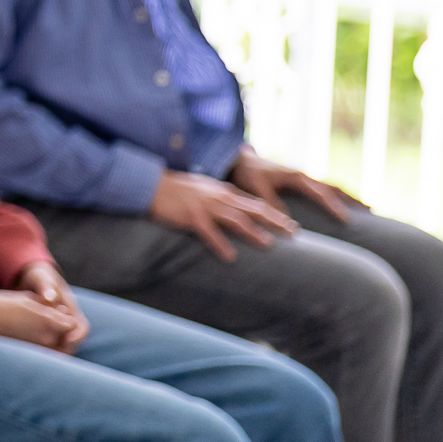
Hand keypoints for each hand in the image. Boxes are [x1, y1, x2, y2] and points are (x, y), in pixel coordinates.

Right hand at [0, 291, 81, 349]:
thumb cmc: (2, 304)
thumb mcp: (28, 299)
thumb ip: (48, 306)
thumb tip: (63, 312)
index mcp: (48, 321)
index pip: (72, 325)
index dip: (66, 319)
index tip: (57, 314)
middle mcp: (46, 339)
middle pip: (68, 342)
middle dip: (65, 336)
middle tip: (56, 328)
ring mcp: (36, 350)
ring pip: (58, 353)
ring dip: (57, 346)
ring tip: (44, 335)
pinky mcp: (26, 356)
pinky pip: (43, 357)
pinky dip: (44, 352)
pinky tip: (34, 342)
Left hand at [4, 261, 88, 351]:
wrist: (32, 276)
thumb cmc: (37, 277)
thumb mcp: (40, 279)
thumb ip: (45, 287)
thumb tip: (50, 298)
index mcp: (70, 306)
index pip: (82, 327)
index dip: (77, 336)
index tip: (67, 342)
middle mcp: (68, 317)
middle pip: (74, 340)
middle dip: (66, 350)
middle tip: (54, 357)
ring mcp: (59, 323)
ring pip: (63, 343)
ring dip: (56, 351)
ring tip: (42, 357)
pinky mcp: (49, 327)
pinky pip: (51, 342)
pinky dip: (45, 347)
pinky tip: (32, 351)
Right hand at [149, 170, 294, 260]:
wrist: (150, 184)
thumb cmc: (176, 189)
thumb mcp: (204, 188)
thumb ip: (221, 197)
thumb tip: (237, 206)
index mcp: (223, 192)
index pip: (255, 203)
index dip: (275, 215)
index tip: (291, 225)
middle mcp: (218, 198)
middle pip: (253, 210)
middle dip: (275, 222)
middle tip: (293, 234)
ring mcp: (205, 207)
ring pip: (236, 220)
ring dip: (254, 232)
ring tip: (269, 245)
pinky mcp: (191, 217)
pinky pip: (209, 233)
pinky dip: (221, 245)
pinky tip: (230, 257)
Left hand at [228, 150, 360, 222]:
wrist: (239, 161)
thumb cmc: (247, 176)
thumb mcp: (256, 191)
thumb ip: (272, 206)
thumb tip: (291, 227)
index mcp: (296, 177)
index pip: (321, 194)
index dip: (334, 207)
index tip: (347, 219)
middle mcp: (304, 175)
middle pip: (334, 187)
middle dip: (353, 199)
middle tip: (372, 211)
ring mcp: (305, 177)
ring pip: (332, 186)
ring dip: (349, 197)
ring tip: (368, 210)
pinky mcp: (302, 180)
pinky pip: (325, 188)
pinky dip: (338, 196)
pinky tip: (345, 206)